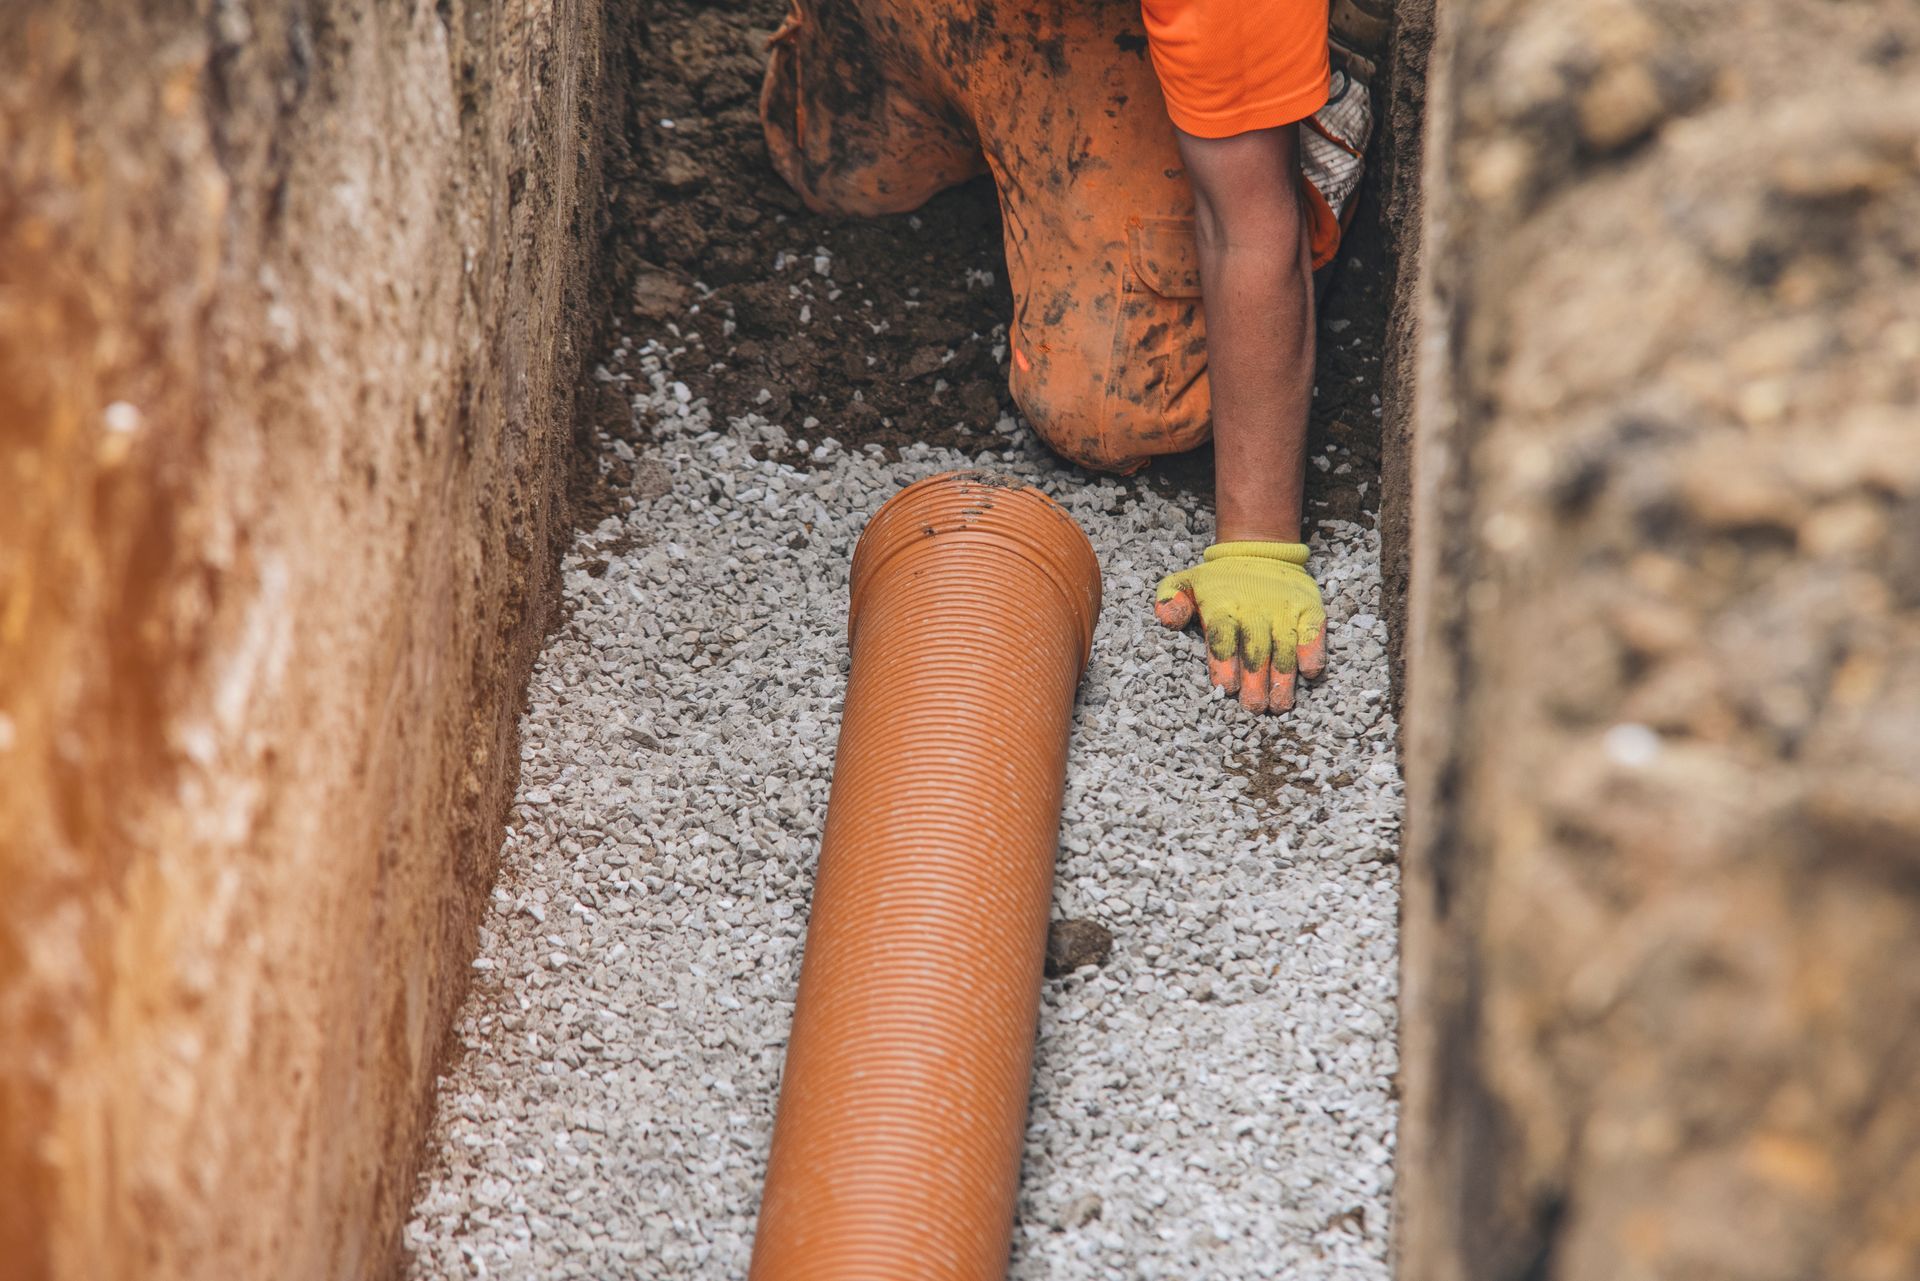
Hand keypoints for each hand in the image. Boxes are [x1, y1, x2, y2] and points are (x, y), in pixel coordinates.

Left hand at [1153, 541, 1328, 712]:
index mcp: (1222, 606)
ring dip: (1283, 678)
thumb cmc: (1218, 581)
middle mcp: (1254, 608)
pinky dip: (1312, 650)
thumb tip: (1167, 620)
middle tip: (1254, 707)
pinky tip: (1309, 672)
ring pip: (1284, 646)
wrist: (1259, 552)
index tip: (1226, 688)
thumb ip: (1171, 601)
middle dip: (1254, 681)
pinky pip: (1312, 631)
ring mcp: (1283, 609)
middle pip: (1255, 649)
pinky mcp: (1308, 608)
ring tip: (1279, 705)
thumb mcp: (1186, 583)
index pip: (1222, 636)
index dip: (1224, 663)